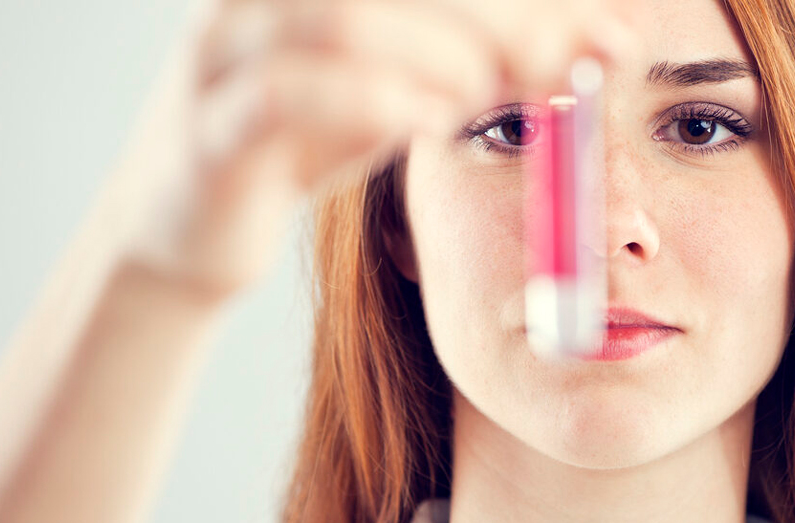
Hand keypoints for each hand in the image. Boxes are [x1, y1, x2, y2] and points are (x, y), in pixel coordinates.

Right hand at [101, 0, 638, 301]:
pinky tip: (426, 120)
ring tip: (481, 93)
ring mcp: (227, 59)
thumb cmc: (300, 144)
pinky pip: (283, 95)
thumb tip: (589, 49)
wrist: (191, 227)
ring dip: (430, 52)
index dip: (513, 3)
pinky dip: (366, 100)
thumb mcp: (399, 95)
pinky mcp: (209, 130)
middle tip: (563, 59)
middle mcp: (264, 2)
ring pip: (337, 22)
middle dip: (494, 20)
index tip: (602, 32)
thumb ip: (477, 66)